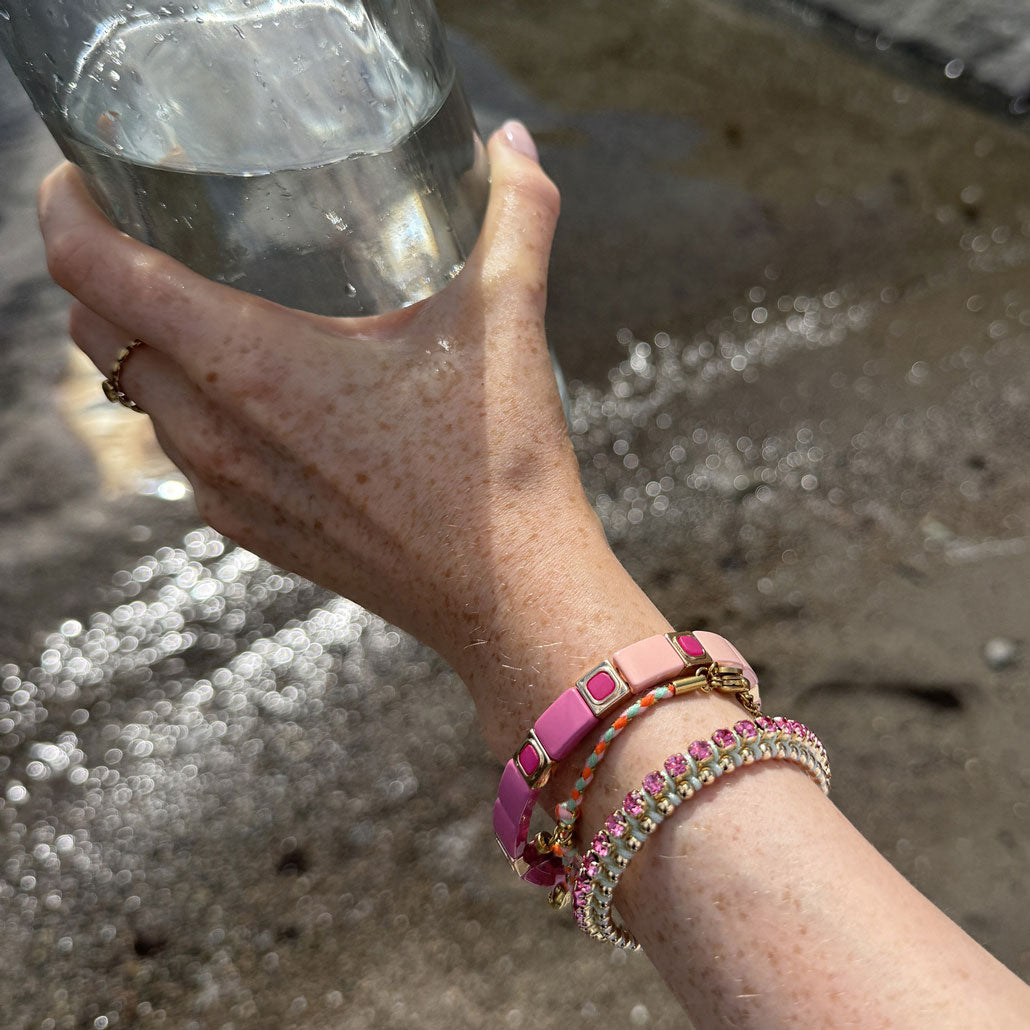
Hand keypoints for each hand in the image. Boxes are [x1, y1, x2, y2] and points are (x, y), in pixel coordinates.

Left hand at [41, 129, 571, 640]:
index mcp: (254, 366)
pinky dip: (188, 407)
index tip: (82, 177)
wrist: (508, 598)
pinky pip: (181, 453)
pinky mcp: (248, 532)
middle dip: (100, 270)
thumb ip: (516, 218)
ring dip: (145, 342)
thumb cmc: (498, 469)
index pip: (96, 271)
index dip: (66, 208)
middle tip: (149, 230)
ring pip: (135, 396)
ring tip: (203, 306)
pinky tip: (255, 397)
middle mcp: (217, 433)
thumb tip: (514, 144)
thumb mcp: (505, 324)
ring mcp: (225, 492)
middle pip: (95, 331)